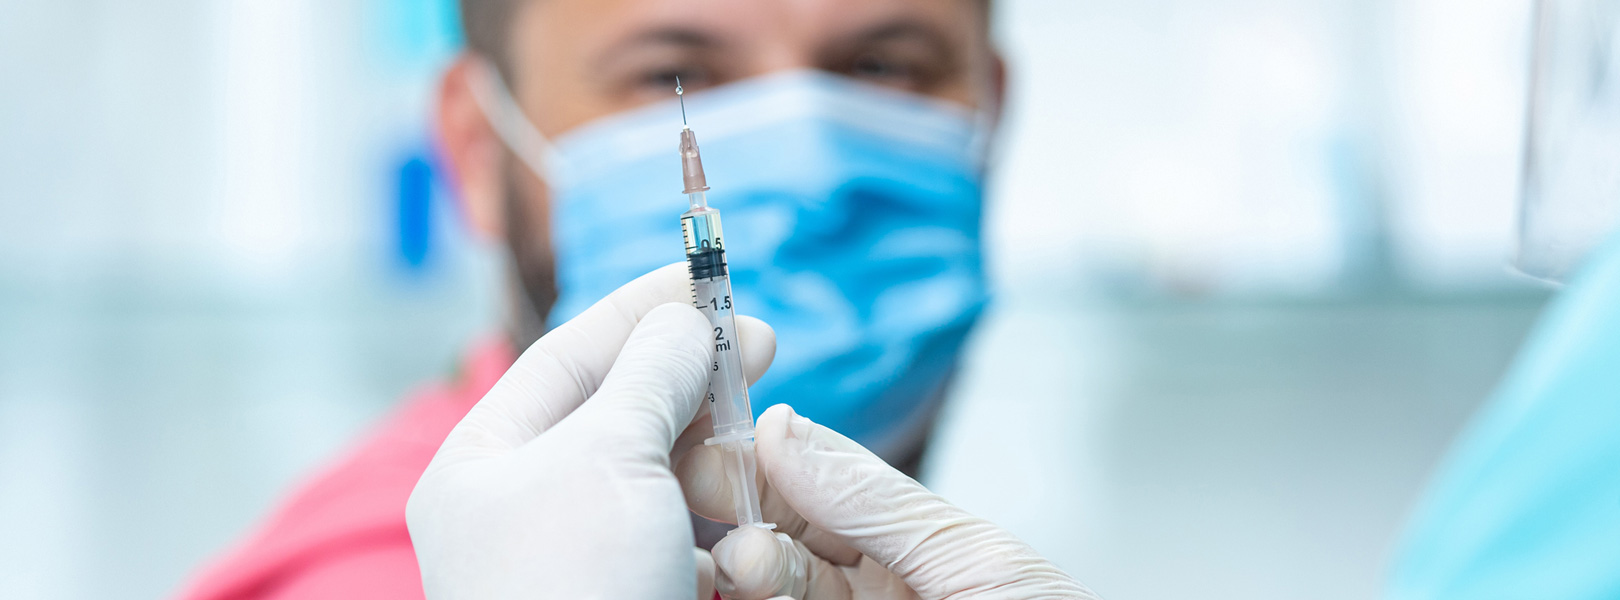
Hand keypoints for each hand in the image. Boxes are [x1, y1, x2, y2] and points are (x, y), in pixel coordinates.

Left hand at [407, 264, 774, 599]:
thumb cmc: (572, 592)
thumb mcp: (608, 458)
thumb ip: (652, 375)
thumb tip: (683, 319)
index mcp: (483, 464)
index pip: (567, 356)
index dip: (640, 308)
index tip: (708, 276)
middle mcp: (525, 508)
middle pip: (619, 411)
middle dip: (691, 378)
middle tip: (759, 345)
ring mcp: (583, 560)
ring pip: (663, 475)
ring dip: (716, 453)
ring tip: (756, 440)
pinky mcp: (636, 597)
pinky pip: (687, 536)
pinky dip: (726, 519)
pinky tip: (752, 516)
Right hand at [678, 405, 1097, 599]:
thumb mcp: (974, 562)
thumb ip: (875, 501)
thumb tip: (783, 430)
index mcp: (908, 546)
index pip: (814, 483)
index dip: (761, 458)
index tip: (716, 442)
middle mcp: (866, 591)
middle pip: (773, 541)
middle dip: (737, 515)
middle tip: (707, 504)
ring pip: (761, 592)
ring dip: (736, 572)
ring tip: (740, 567)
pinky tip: (723, 595)